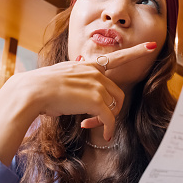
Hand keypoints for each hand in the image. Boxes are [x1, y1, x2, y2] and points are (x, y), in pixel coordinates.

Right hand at [0, 42, 155, 164]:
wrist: (31, 92)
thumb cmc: (41, 88)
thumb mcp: (62, 78)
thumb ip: (76, 81)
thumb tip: (80, 92)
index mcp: (89, 66)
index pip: (117, 57)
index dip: (136, 52)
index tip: (152, 47)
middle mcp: (95, 72)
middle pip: (117, 94)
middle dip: (111, 110)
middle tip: (94, 121)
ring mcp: (96, 85)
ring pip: (113, 107)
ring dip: (105, 120)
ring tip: (89, 125)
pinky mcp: (95, 100)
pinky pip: (110, 118)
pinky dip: (109, 128)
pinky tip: (105, 135)